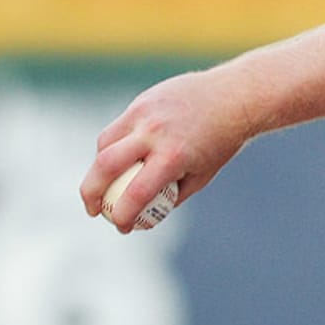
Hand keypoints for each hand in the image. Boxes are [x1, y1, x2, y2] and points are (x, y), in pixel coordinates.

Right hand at [79, 68, 253, 232]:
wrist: (234, 97)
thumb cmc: (221, 142)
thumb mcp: (202, 175)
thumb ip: (173, 195)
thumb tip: (145, 216)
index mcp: (173, 156)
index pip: (136, 193)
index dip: (122, 216)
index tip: (121, 227)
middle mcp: (154, 133)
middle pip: (104, 166)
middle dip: (90, 194)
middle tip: (93, 211)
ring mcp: (144, 113)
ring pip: (105, 144)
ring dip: (99, 168)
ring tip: (106, 184)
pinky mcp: (141, 101)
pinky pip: (117, 128)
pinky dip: (113, 145)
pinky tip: (121, 158)